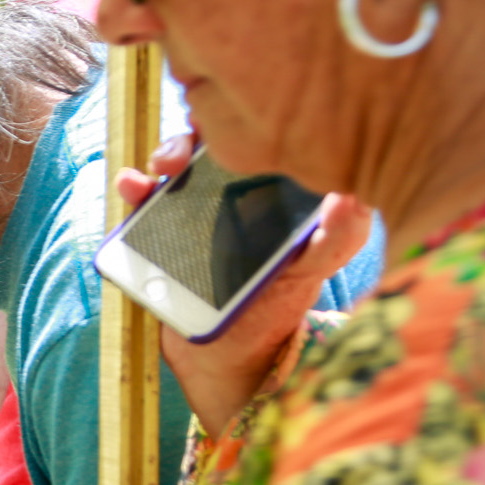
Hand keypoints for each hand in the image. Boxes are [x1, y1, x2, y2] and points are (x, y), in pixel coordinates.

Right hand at [117, 134, 375, 431]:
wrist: (227, 359)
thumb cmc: (275, 310)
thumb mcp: (312, 271)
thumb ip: (337, 237)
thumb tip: (352, 196)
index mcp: (267, 196)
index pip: (250, 143)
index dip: (234, 125)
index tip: (224, 125)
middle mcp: (226, 197)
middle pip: (205, 148)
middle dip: (190, 139)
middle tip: (183, 156)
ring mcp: (189, 215)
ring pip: (172, 170)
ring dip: (160, 157)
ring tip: (157, 172)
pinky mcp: (157, 237)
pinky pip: (142, 205)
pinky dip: (133, 190)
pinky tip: (132, 189)